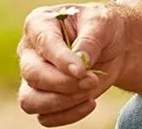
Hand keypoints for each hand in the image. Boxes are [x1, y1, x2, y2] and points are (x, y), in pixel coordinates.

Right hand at [16, 2, 126, 125]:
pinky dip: (68, 115)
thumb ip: (89, 41)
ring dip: (63, 102)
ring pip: (30, 100)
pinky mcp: (42, 98)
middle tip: (92, 81)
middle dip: (64, 84)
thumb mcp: (102, 23)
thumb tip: (80, 63)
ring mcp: (33, 77)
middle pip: (33, 75)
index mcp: (39, 24)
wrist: (112, 47)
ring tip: (89, 93)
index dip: (61, 60)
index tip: (82, 71)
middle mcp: (29, 52)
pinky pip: (45, 117)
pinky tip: (90, 102)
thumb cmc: (102, 28)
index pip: (43, 44)